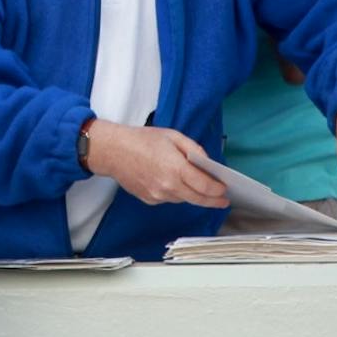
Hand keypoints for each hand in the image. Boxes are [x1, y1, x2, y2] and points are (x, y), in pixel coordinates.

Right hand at [83, 122, 229, 207]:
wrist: (111, 150)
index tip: (225, 189)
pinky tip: (170, 181)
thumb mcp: (172, 136)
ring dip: (192, 194)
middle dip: (213, 200)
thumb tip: (206, 163)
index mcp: (176, 168)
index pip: (206, 186)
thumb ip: (194, 149)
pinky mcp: (149, 199)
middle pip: (198, 199)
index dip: (218, 190)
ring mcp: (158, 195)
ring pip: (183, 199)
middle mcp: (169, 186)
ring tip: (195, 185)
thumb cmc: (140, 140)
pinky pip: (169, 199)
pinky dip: (175, 192)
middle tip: (222, 200)